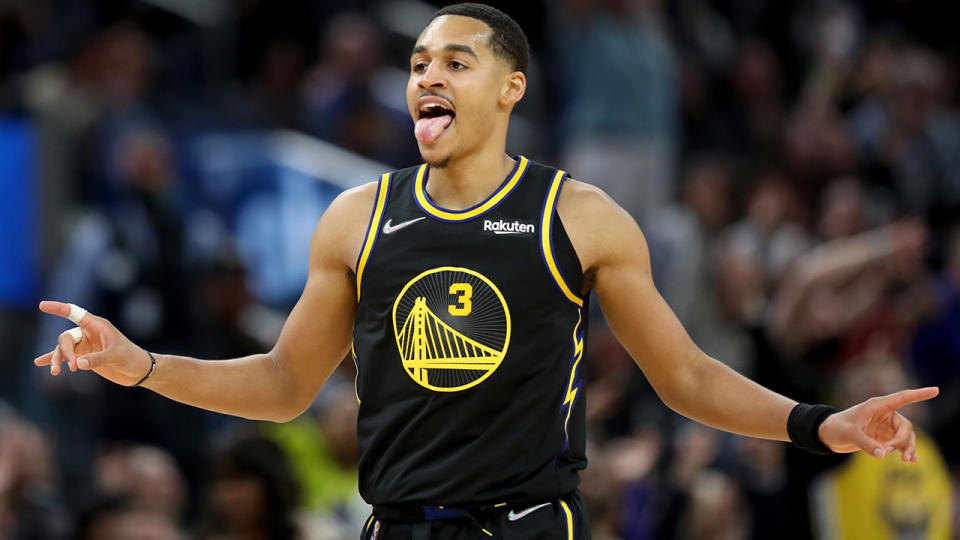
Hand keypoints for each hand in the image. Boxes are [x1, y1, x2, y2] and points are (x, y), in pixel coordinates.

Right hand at [34, 301, 152, 386]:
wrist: (137, 371)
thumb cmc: (131, 357)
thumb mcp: (117, 356)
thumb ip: (98, 359)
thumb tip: (78, 363)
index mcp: (97, 325)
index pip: (74, 313)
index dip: (59, 308)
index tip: (42, 305)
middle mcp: (88, 333)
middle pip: (66, 338)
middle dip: (65, 352)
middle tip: (74, 366)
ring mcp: (85, 346)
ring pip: (63, 349)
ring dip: (57, 360)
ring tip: (55, 372)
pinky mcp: (84, 357)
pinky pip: (65, 357)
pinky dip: (53, 359)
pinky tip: (40, 363)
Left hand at [817, 387, 938, 461]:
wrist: (828, 435)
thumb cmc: (837, 427)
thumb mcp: (850, 434)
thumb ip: (866, 444)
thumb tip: (883, 455)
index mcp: (877, 406)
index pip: (902, 398)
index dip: (919, 394)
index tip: (935, 390)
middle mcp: (884, 415)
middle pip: (905, 426)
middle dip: (903, 440)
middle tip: (889, 451)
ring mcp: (885, 427)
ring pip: (905, 437)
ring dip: (906, 448)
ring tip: (906, 460)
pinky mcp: (883, 438)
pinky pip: (900, 444)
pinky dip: (906, 451)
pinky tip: (913, 460)